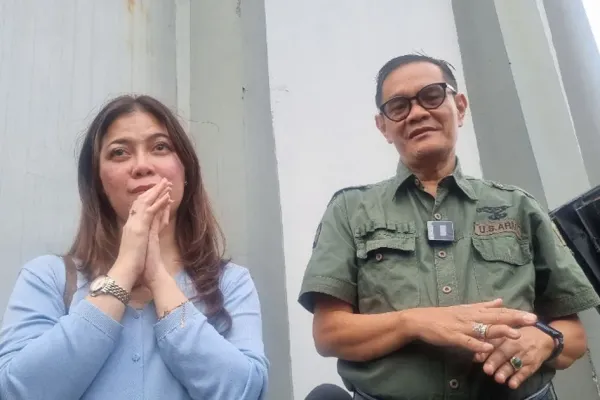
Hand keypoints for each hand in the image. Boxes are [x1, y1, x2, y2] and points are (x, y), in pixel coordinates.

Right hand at [112, 178, 171, 283]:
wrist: (125, 272)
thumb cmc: (130, 266)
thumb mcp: (134, 250)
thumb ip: (136, 242)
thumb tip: (140, 241)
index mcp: (130, 229)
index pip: (138, 210)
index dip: (146, 199)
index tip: (153, 191)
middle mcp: (131, 224)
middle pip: (141, 202)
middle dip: (152, 191)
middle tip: (162, 181)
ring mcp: (134, 225)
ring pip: (146, 203)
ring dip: (157, 192)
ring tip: (166, 183)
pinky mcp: (140, 229)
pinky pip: (151, 212)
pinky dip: (159, 203)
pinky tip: (167, 196)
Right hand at [411, 299, 537, 353]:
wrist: (420, 320)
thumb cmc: (442, 316)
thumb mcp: (464, 308)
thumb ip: (483, 306)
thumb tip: (500, 300)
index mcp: (474, 310)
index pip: (498, 311)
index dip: (515, 313)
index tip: (532, 315)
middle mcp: (470, 317)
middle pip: (496, 317)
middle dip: (514, 319)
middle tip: (532, 320)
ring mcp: (462, 327)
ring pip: (483, 329)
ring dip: (500, 331)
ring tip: (516, 334)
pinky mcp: (452, 337)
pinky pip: (467, 342)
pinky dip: (478, 345)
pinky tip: (488, 348)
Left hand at [473, 326, 554, 388]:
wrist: (543, 336)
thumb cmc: (518, 336)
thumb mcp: (505, 334)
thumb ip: (491, 343)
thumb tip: (475, 354)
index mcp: (505, 335)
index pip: (494, 342)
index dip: (485, 350)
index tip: (477, 357)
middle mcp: (514, 344)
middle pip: (503, 352)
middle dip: (494, 361)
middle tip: (487, 370)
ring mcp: (524, 355)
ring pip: (513, 363)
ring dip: (505, 371)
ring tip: (498, 378)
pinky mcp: (533, 364)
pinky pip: (526, 372)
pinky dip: (519, 378)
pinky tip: (512, 384)